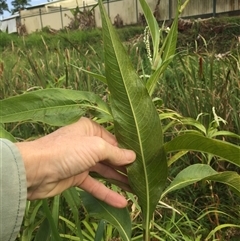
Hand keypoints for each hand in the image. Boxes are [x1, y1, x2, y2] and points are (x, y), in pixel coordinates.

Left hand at [15, 117, 135, 207]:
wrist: (35, 170)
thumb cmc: (68, 150)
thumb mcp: (96, 147)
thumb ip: (115, 153)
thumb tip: (132, 156)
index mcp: (91, 130)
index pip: (114, 140)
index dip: (127, 150)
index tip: (142, 160)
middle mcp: (87, 144)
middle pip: (110, 156)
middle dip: (125, 167)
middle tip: (142, 177)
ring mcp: (82, 161)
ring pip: (104, 171)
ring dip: (118, 181)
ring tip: (136, 190)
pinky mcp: (76, 177)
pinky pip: (94, 185)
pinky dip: (106, 193)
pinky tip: (121, 202)